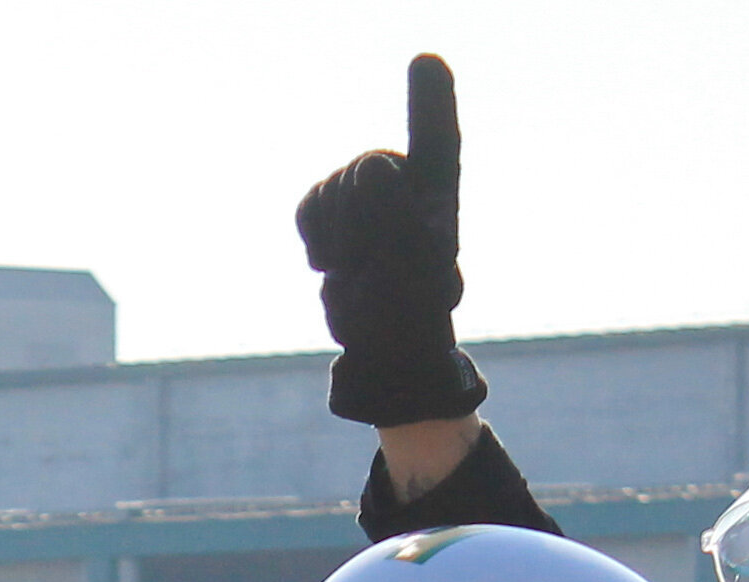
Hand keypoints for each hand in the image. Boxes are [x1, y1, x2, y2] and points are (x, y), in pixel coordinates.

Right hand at [294, 55, 483, 429]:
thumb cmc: (410, 318)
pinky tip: (330, 262)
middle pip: (366, 168)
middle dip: (355, 215)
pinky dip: (312, 234)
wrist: (383, 350)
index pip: (436, 141)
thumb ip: (394, 220)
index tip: (425, 62)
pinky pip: (308, 203)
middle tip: (364, 264)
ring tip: (353, 271)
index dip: (429, 100)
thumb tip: (372, 168)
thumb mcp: (410, 276)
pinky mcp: (335, 211)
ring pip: (333, 186)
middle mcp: (409, 185)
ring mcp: (369, 196)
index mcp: (439, 197)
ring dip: (334, 234)